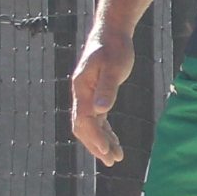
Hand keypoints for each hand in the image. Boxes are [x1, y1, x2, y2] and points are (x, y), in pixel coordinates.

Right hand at [69, 30, 134, 166]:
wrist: (110, 34)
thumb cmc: (114, 48)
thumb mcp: (115, 67)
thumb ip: (107, 88)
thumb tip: (102, 111)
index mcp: (82, 88)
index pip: (86, 119)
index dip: (95, 136)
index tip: (106, 150)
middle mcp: (81, 94)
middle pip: (84, 127)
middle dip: (96, 145)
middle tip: (112, 161)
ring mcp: (86, 96)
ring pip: (90, 125)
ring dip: (101, 142)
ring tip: (116, 158)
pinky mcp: (95, 96)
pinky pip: (96, 119)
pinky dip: (104, 132)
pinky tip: (114, 142)